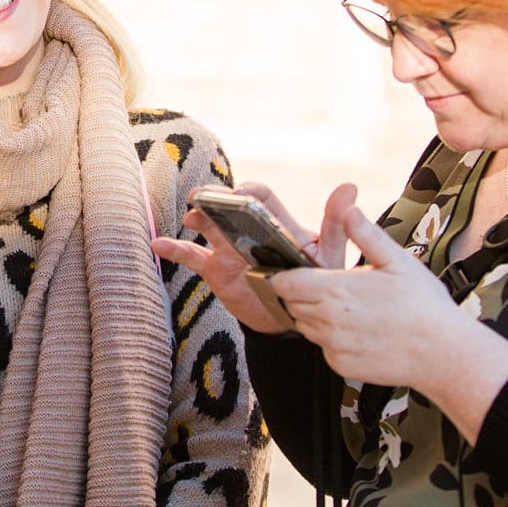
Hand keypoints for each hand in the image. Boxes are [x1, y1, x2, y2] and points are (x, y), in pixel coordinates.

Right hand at [151, 182, 339, 334]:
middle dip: (216, 198)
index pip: (260, 197)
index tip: (241, 194)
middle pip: (229, 206)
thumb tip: (350, 186)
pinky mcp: (217, 270)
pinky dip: (174, 250)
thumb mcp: (331, 255)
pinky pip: (192, 257)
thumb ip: (336, 223)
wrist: (298, 320)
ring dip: (199, 217)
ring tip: (194, 215)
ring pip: (209, 225)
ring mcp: (230, 248)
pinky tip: (158, 245)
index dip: (249, 191)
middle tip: (205, 196)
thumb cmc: (320, 282)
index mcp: (276, 222)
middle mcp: (250, 230)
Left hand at [269, 183, 494, 390]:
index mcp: (335, 290)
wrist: (445, 353)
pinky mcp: (341, 366)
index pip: (284, 283)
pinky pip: (324, 348)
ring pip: (305, 327)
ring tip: (349, 309)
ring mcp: (333, 346)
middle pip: (291, 304)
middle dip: (302, 294)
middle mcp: (327, 320)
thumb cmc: (424, 304)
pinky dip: (332, 339)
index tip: (299, 272)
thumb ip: (366, 234)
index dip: (285, 276)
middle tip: (332, 288)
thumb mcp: (397, 260)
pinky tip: (359, 331)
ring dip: (316, 316)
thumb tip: (348, 208)